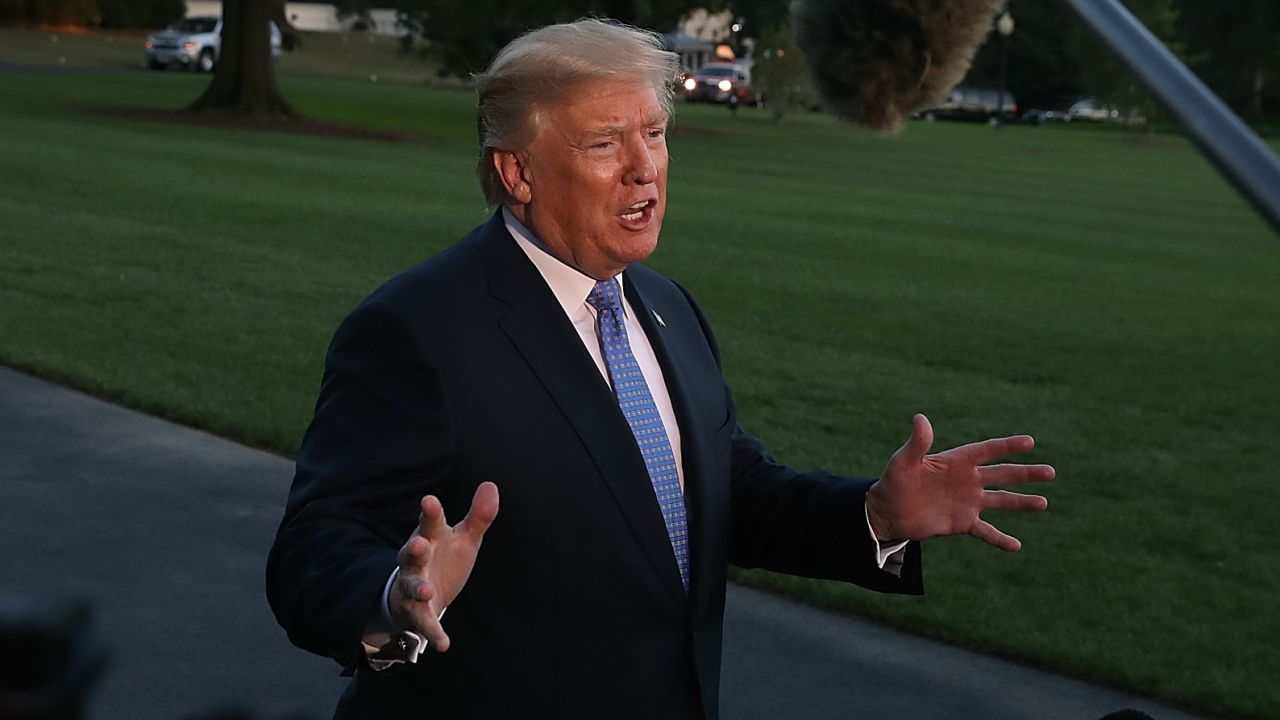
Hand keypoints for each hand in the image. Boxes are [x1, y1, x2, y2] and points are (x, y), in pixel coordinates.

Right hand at [389, 482, 498, 651]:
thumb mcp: (464, 538)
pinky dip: (432, 632)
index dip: (429, 512)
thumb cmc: (444, 557)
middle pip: (412, 552)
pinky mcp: (416, 612)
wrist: (422, 593)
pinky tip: (444, 644)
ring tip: (428, 591)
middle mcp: (417, 560)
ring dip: (418, 588)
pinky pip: (423, 622)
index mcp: (430, 537)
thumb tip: (491, 484)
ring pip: (412, 586)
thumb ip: (478, 516)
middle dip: (414, 549)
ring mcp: (413, 585)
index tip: (429, 501)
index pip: (430, 522)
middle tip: (419, 543)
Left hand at [866, 414, 1052, 551]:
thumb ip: (917, 443)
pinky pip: (986, 531)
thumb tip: (920, 418)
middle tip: (1051, 472)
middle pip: (1002, 474)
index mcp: (956, 461)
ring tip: (1044, 502)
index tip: (1030, 442)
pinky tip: (1016, 546)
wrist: (887, 512)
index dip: (1007, 446)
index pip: (987, 450)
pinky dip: (1000, 539)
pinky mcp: (962, 523)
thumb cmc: (893, 482)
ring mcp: (967, 502)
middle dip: (1026, 473)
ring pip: (1001, 500)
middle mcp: (967, 480)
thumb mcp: (904, 461)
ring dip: (1022, 502)